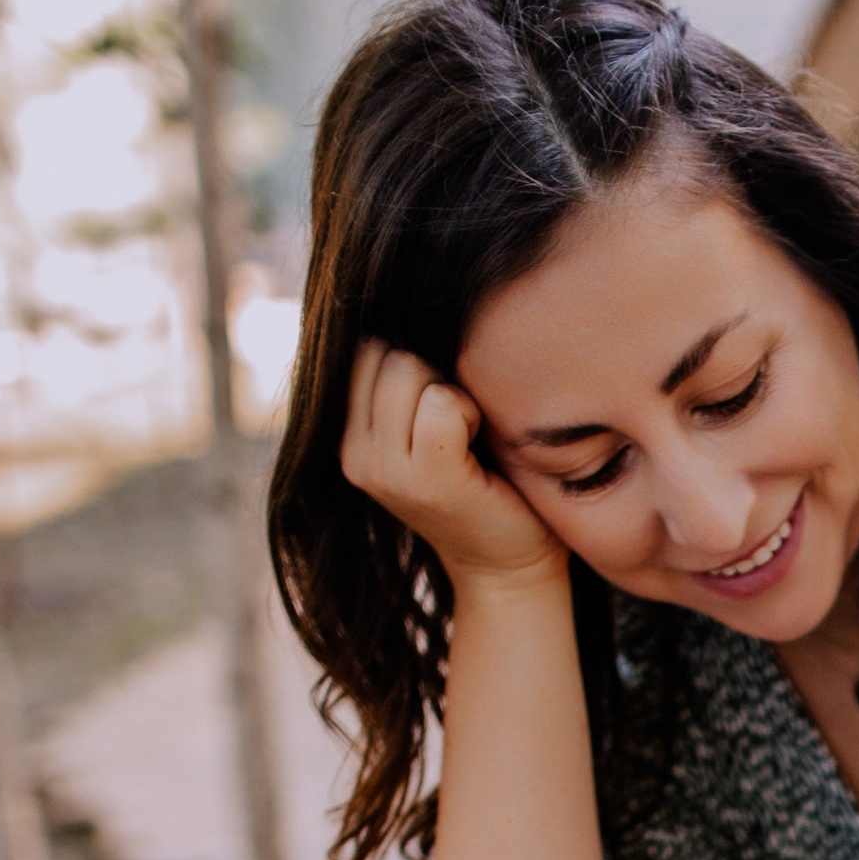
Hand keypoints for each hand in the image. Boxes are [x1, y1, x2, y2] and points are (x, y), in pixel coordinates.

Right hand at [342, 339, 564, 594]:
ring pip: (409, 371)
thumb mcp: (433, 425)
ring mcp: (381, 469)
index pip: (364, 348)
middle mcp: (352, 453)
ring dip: (454, 393)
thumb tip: (405, 292)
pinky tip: (477, 447)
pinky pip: (442, 404)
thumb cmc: (487, 484)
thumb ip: (406, 380)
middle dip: (434, 374)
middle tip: (461, 428)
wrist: (510, 567)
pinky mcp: (422, 480)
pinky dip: (469, 414)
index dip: (414, 363)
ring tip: (467, 438)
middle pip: (386, 353)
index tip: (443, 409)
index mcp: (348, 435)